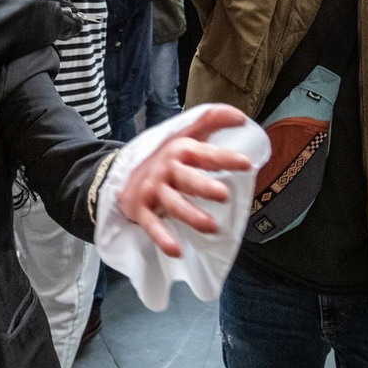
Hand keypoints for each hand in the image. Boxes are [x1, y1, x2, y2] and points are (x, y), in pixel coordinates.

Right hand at [117, 106, 253, 257]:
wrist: (122, 173)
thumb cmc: (164, 157)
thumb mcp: (184, 134)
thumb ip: (211, 120)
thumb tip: (241, 117)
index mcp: (180, 150)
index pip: (204, 153)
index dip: (224, 157)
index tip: (245, 163)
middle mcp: (167, 169)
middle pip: (186, 178)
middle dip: (204, 186)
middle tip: (224, 195)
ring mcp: (153, 190)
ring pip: (172, 203)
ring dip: (191, 215)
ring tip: (211, 226)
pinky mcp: (141, 209)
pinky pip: (151, 225)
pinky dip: (162, 238)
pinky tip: (176, 250)